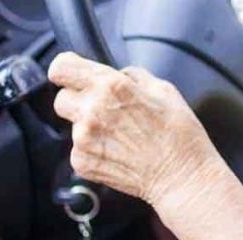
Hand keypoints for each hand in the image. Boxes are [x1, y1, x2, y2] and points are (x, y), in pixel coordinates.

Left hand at [47, 52, 222, 208]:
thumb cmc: (178, 132)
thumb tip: (118, 75)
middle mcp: (91, 110)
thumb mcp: (164, 89)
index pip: (62, 67)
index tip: (74, 73)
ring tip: (119, 134)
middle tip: (104, 108)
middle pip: (62, 97)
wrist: (180, 175)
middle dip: (79, 100)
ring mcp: (83, 139)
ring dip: (88, 125)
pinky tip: (118, 150)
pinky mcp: (81, 163)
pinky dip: (93, 148)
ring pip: (72, 124)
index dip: (67, 68)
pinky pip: (78, 147)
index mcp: (111, 86)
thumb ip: (133, 76)